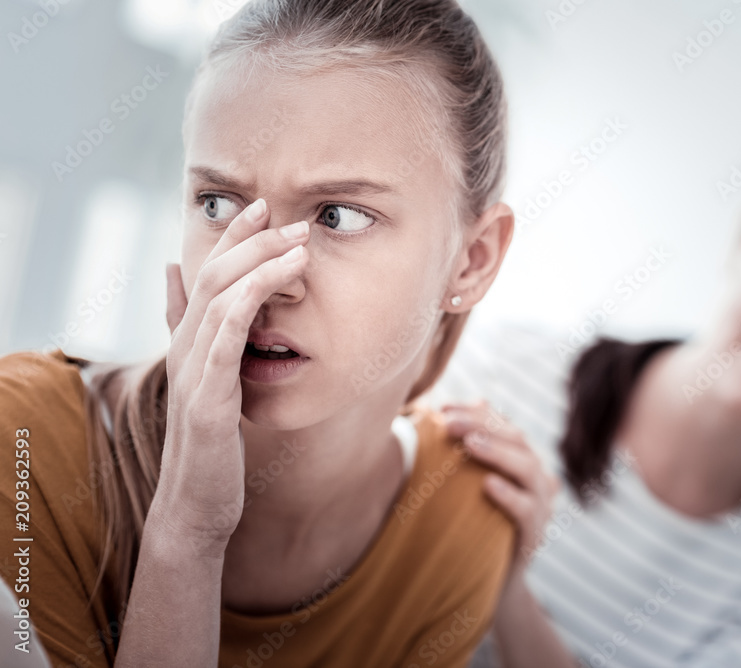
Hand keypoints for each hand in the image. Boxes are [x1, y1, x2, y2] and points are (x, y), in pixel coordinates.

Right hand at [150, 198, 310, 554]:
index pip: (206, 273)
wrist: (195, 503)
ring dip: (259, 265)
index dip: (232, 237)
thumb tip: (180, 287)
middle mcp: (185, 349)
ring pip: (218, 300)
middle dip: (252, 242)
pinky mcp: (207, 401)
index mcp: (188, 343)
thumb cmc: (209, 445)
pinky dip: (247, 304)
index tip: (262, 206)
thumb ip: (202, 340)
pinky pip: (224, 341)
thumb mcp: (209, 385)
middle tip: (292, 220)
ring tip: (297, 245)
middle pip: (212, 276)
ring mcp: (193, 373)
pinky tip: (273, 283)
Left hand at [442, 401, 559, 582]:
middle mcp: (536, 478)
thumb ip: (462, 452)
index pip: (503, 424)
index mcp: (520, 460)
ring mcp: (541, 506)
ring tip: (469, 444)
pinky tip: (488, 485)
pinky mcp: (535, 536)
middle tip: (447, 423)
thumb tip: (445, 412)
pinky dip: (510, 496)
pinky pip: (528, 511)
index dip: (475, 413)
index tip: (442, 408)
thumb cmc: (471, 528)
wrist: (489, 585)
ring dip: (498, 452)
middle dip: (481, 426)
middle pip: (517, 439)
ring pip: (528, 469)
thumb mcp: (463, 488)